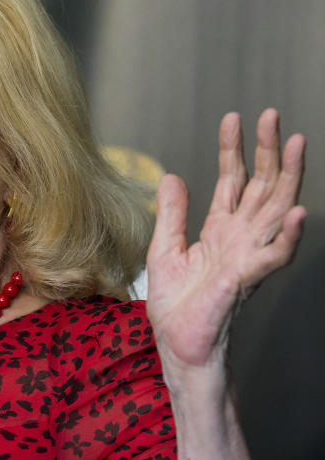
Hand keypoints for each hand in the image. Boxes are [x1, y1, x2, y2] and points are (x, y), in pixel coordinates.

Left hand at [146, 109, 304, 386]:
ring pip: (276, 210)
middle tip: (271, 115)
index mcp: (220, 230)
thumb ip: (172, 214)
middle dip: (266, 151)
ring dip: (288, 177)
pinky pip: (274, 256)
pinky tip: (296, 213)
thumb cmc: (176, 304)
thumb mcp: (164, 249)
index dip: (233, 150)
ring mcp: (247, 257)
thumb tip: (172, 176)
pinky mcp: (245, 280)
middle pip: (261, 186)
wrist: (178, 344)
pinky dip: (287, 236)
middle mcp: (240, 238)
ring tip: (296, 143)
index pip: (232, 180)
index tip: (234, 118)